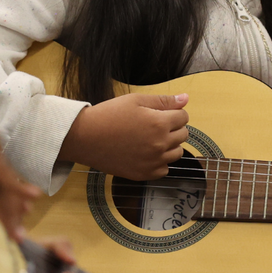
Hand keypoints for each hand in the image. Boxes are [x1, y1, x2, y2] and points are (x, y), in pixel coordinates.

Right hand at [0, 86, 38, 240]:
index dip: (6, 195)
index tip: (15, 211)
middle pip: (3, 183)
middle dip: (10, 209)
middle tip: (18, 232)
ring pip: (3, 186)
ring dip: (10, 212)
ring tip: (19, 234)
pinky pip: (2, 175)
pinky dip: (18, 188)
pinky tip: (33, 198)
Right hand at [59, 92, 188, 179]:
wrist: (86, 137)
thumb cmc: (109, 115)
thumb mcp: (135, 100)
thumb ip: (163, 100)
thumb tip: (185, 98)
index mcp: (159, 123)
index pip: (183, 117)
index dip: (174, 112)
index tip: (161, 113)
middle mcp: (160, 144)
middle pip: (183, 135)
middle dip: (173, 127)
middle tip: (154, 124)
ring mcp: (153, 162)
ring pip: (177, 153)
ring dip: (169, 144)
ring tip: (151, 138)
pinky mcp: (144, 174)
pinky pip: (164, 169)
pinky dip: (160, 161)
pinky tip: (146, 152)